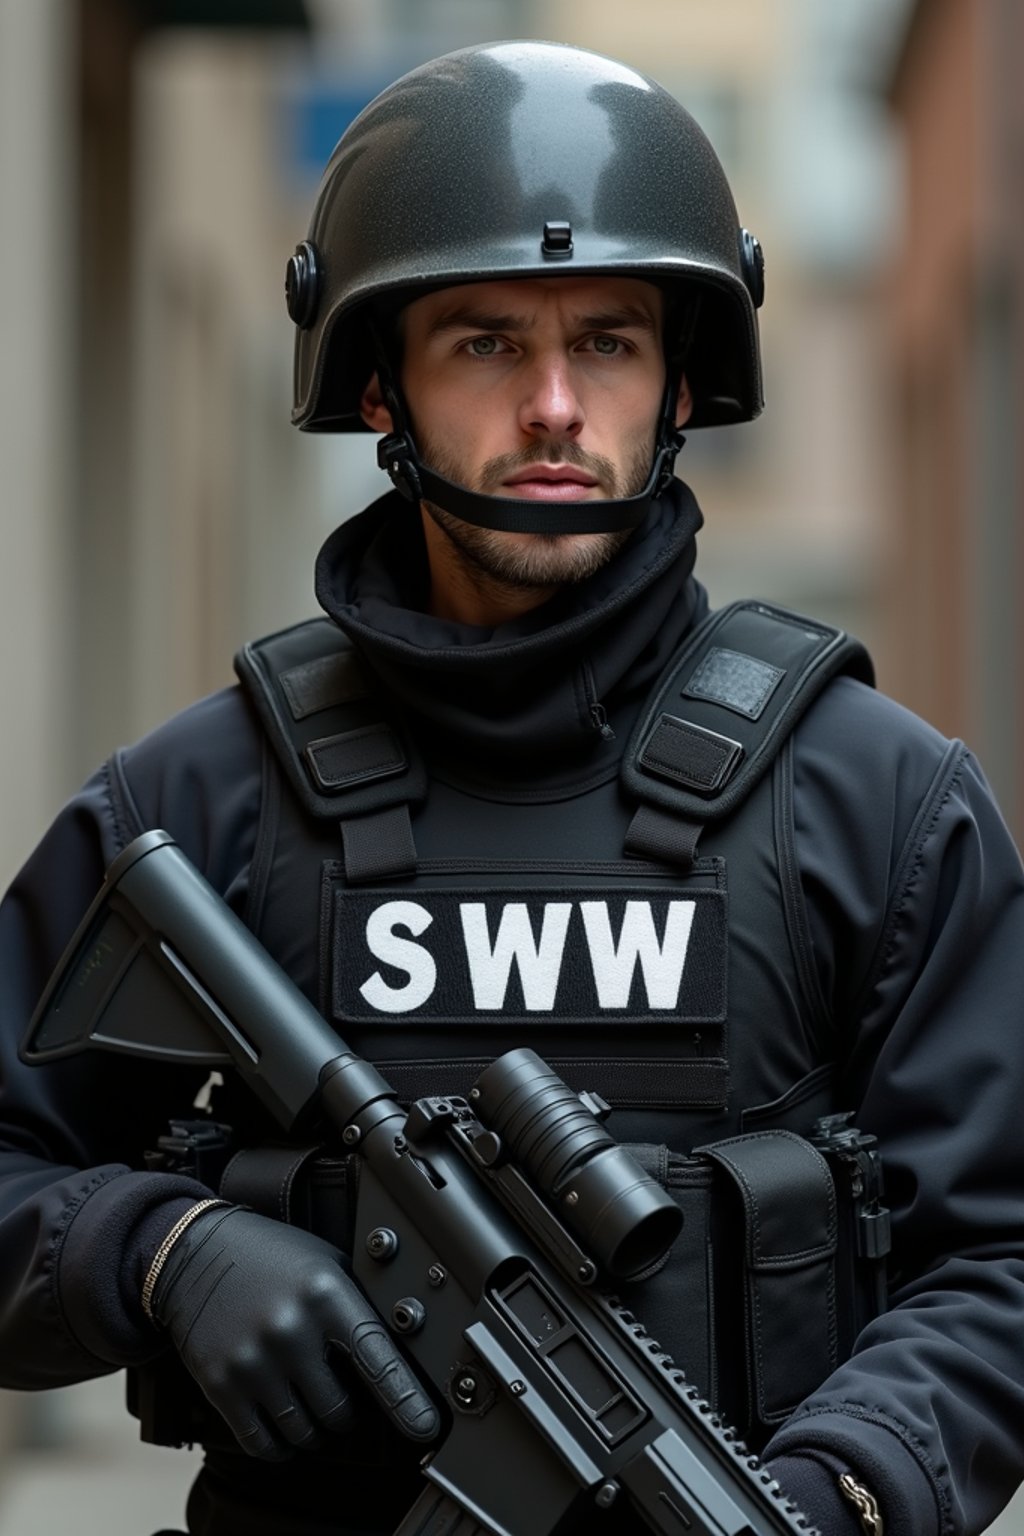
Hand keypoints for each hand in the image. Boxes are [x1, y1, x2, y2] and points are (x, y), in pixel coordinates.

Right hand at [151, 1205, 438, 1459]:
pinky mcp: (220, 1384)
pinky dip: (280, 1446)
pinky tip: (284, 1426)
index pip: (376, 1358)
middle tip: (339, 1394)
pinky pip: (262, 1444)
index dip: (404, 1399)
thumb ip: (358, 1308)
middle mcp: (290, 1330)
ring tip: (310, 1404)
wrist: (194, 1253)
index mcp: (325, 1294)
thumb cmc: (271, 1256)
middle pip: (339, 1409)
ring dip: (314, 1430)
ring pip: (303, 1432)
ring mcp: (253, 1361)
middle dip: (346, 1411)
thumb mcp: (325, 1264)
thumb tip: (400, 1360)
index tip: (424, 1426)